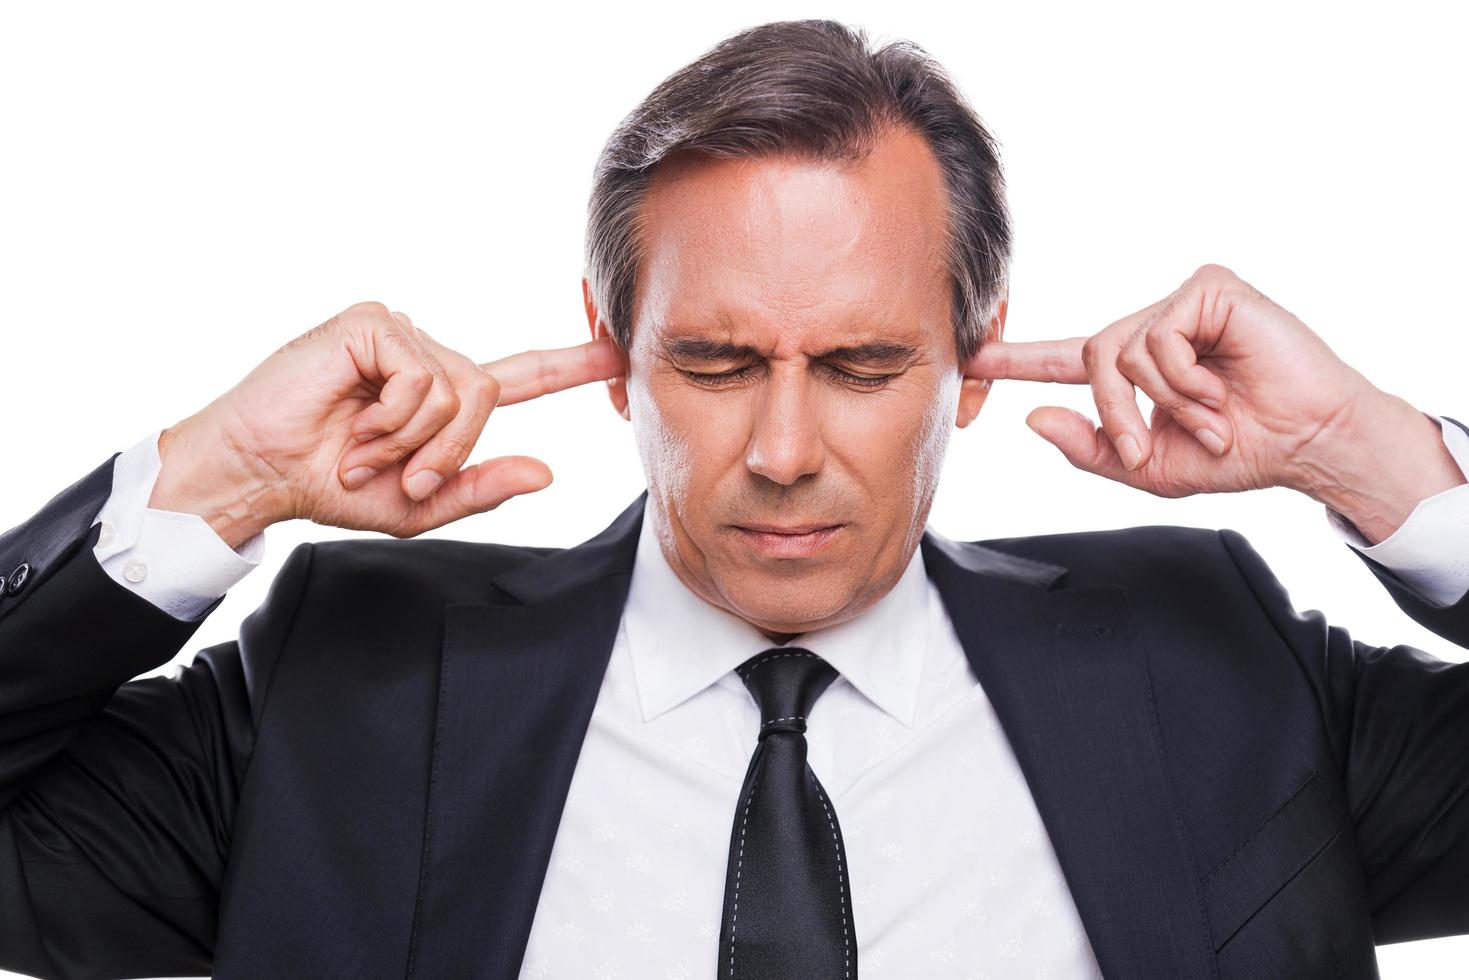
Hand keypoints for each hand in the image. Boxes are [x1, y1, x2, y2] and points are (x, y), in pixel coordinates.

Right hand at [150, 301, 624, 546]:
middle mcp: (426, 356)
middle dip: (448, 451)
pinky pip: (422, 376)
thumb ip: (480, 489)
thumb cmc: (328, 486)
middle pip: (487, 395)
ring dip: (413, 440)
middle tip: (399, 477)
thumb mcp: (418, 506)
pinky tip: (354, 423)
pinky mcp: (372, 323)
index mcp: (441, 397)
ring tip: (363, 450)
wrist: (260, 473)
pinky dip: (394, 417)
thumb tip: (548, 472)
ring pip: (458, 388)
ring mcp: (400, 333)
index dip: (570, 365)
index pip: (519, 376)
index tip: (617, 351)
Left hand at [965, 263, 1389, 498]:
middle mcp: (1153, 329)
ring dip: (1161, 403)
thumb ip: (1091, 448)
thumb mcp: (1149, 468)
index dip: (1018, 359)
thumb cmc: (1241, 453)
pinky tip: (1221, 389)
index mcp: (1136, 370)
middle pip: (1090, 360)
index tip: (972, 356)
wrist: (1308, 444)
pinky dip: (1184, 379)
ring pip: (1120, 350)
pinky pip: (1158, 337)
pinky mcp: (1208, 290)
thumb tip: (1034, 420)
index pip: (1064, 360)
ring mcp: (1180, 305)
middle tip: (1149, 449)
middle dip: (1116, 415)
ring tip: (1210, 418)